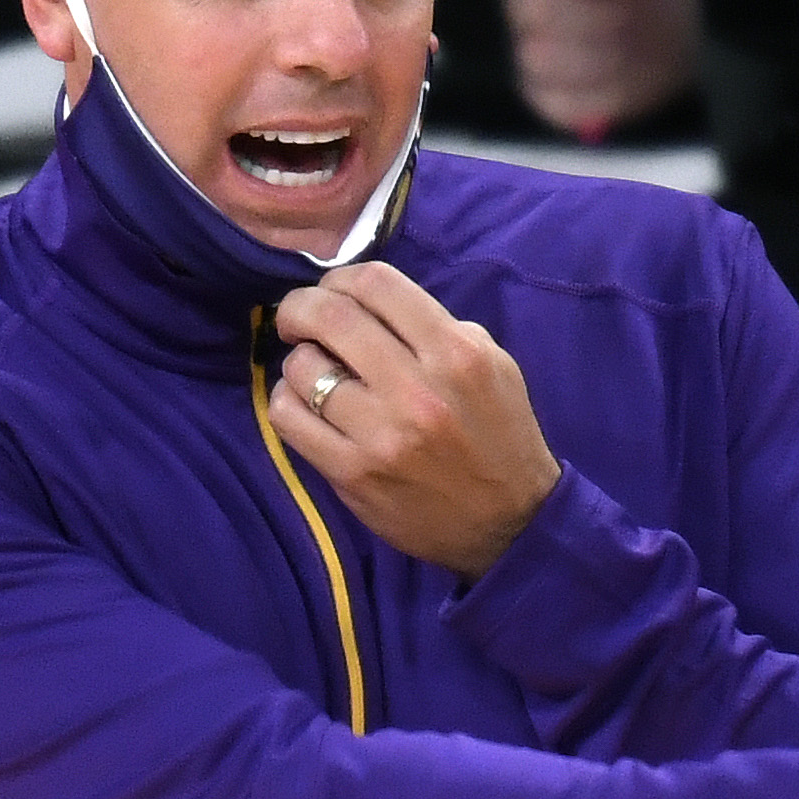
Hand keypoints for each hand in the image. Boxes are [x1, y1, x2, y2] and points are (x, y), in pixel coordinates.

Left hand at [271, 261, 565, 576]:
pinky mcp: (353, 474)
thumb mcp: (495, 365)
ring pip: (303, 369)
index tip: (332, 290)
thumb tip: (369, 304)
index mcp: (456, 354)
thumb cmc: (501, 435)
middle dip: (301, 307)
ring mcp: (381, 435)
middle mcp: (416, 389)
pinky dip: (288, 401)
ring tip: (313, 371)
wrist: (510, 522)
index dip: (341, 277)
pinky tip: (305, 405)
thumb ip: (440, 327)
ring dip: (299, 361)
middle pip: (330, 317)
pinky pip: (290, 419)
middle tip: (297, 317)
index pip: (377, 284)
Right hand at [505, 0, 701, 135]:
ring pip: (539, 58)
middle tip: (631, 17)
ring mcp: (532, 51)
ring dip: (596, 57)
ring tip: (632, 49)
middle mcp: (530, 0)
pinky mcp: (546, 98)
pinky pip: (555, 103)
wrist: (683, 36)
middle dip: (591, 15)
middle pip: (530, 6)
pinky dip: (596, 96)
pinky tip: (621, 81)